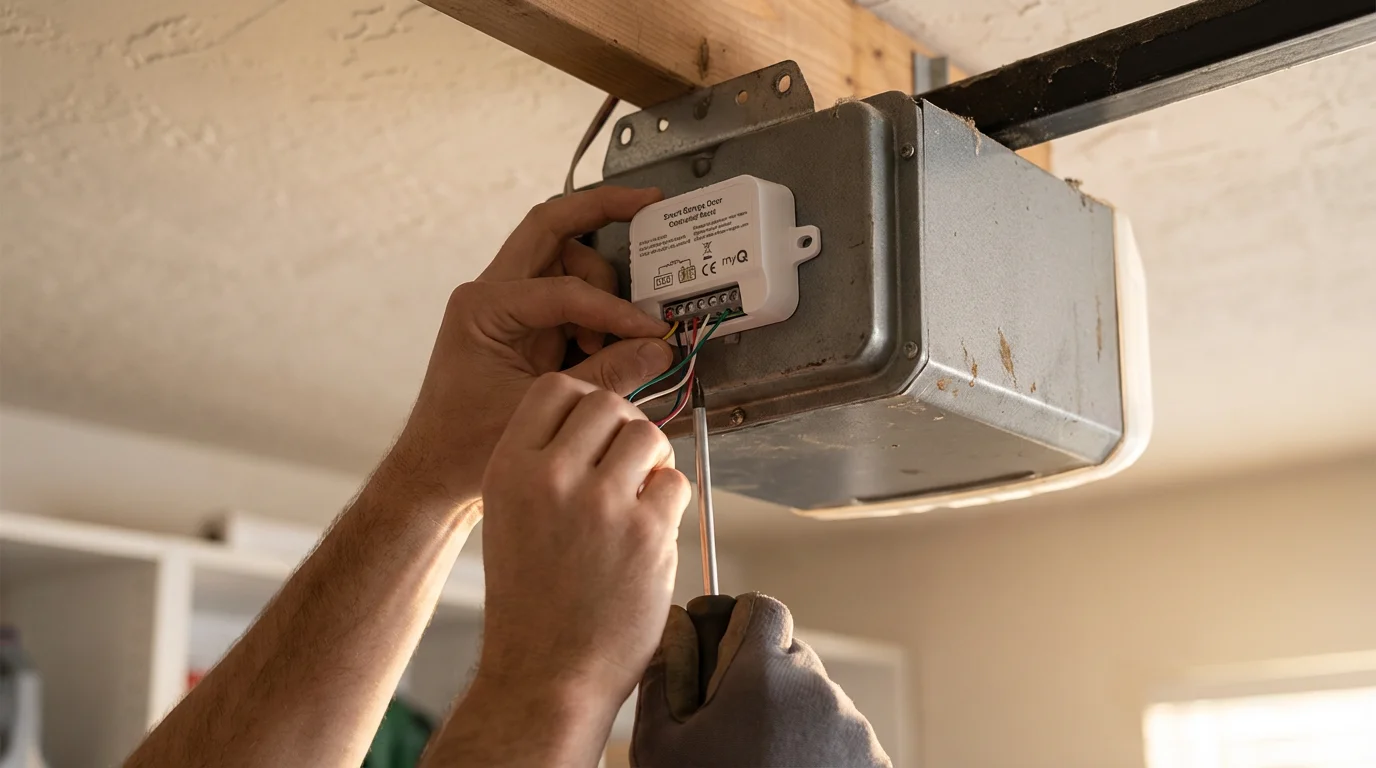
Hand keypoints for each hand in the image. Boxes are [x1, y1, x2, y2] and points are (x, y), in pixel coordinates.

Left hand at [377, 187, 671, 511]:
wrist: (435, 471)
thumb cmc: (466, 445)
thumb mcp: (544, 410)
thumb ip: (604, 377)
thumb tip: (657, 349)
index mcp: (483, 306)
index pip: (563, 287)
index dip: (614, 309)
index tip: (649, 330)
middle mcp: (492, 294)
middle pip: (552, 226)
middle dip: (602, 209)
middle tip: (649, 203)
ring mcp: (509, 305)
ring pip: (567, 258)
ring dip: (602, 286)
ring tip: (615, 340)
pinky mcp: (526, 325)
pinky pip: (571, 296)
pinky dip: (597, 311)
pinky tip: (608, 348)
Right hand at [472, 374, 691, 756]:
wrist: (545, 674)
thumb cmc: (530, 598)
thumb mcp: (508, 515)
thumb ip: (544, 463)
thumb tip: (602, 419)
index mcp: (509, 468)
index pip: (556, 388)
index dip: (584, 402)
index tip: (595, 432)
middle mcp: (552, 477)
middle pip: (607, 403)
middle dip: (624, 426)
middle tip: (626, 464)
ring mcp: (602, 503)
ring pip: (648, 435)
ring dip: (654, 460)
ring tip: (640, 495)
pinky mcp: (647, 533)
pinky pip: (676, 483)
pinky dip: (670, 501)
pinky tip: (650, 530)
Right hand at [632, 594, 892, 767]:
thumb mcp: (660, 746)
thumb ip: (663, 677)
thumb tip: (674, 631)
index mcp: (764, 672)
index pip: (761, 608)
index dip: (736, 623)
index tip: (717, 651)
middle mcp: (817, 688)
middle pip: (788, 654)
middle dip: (758, 676)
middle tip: (727, 722)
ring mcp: (852, 726)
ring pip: (814, 697)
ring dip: (787, 716)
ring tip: (756, 762)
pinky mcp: (874, 761)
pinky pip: (840, 735)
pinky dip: (815, 749)